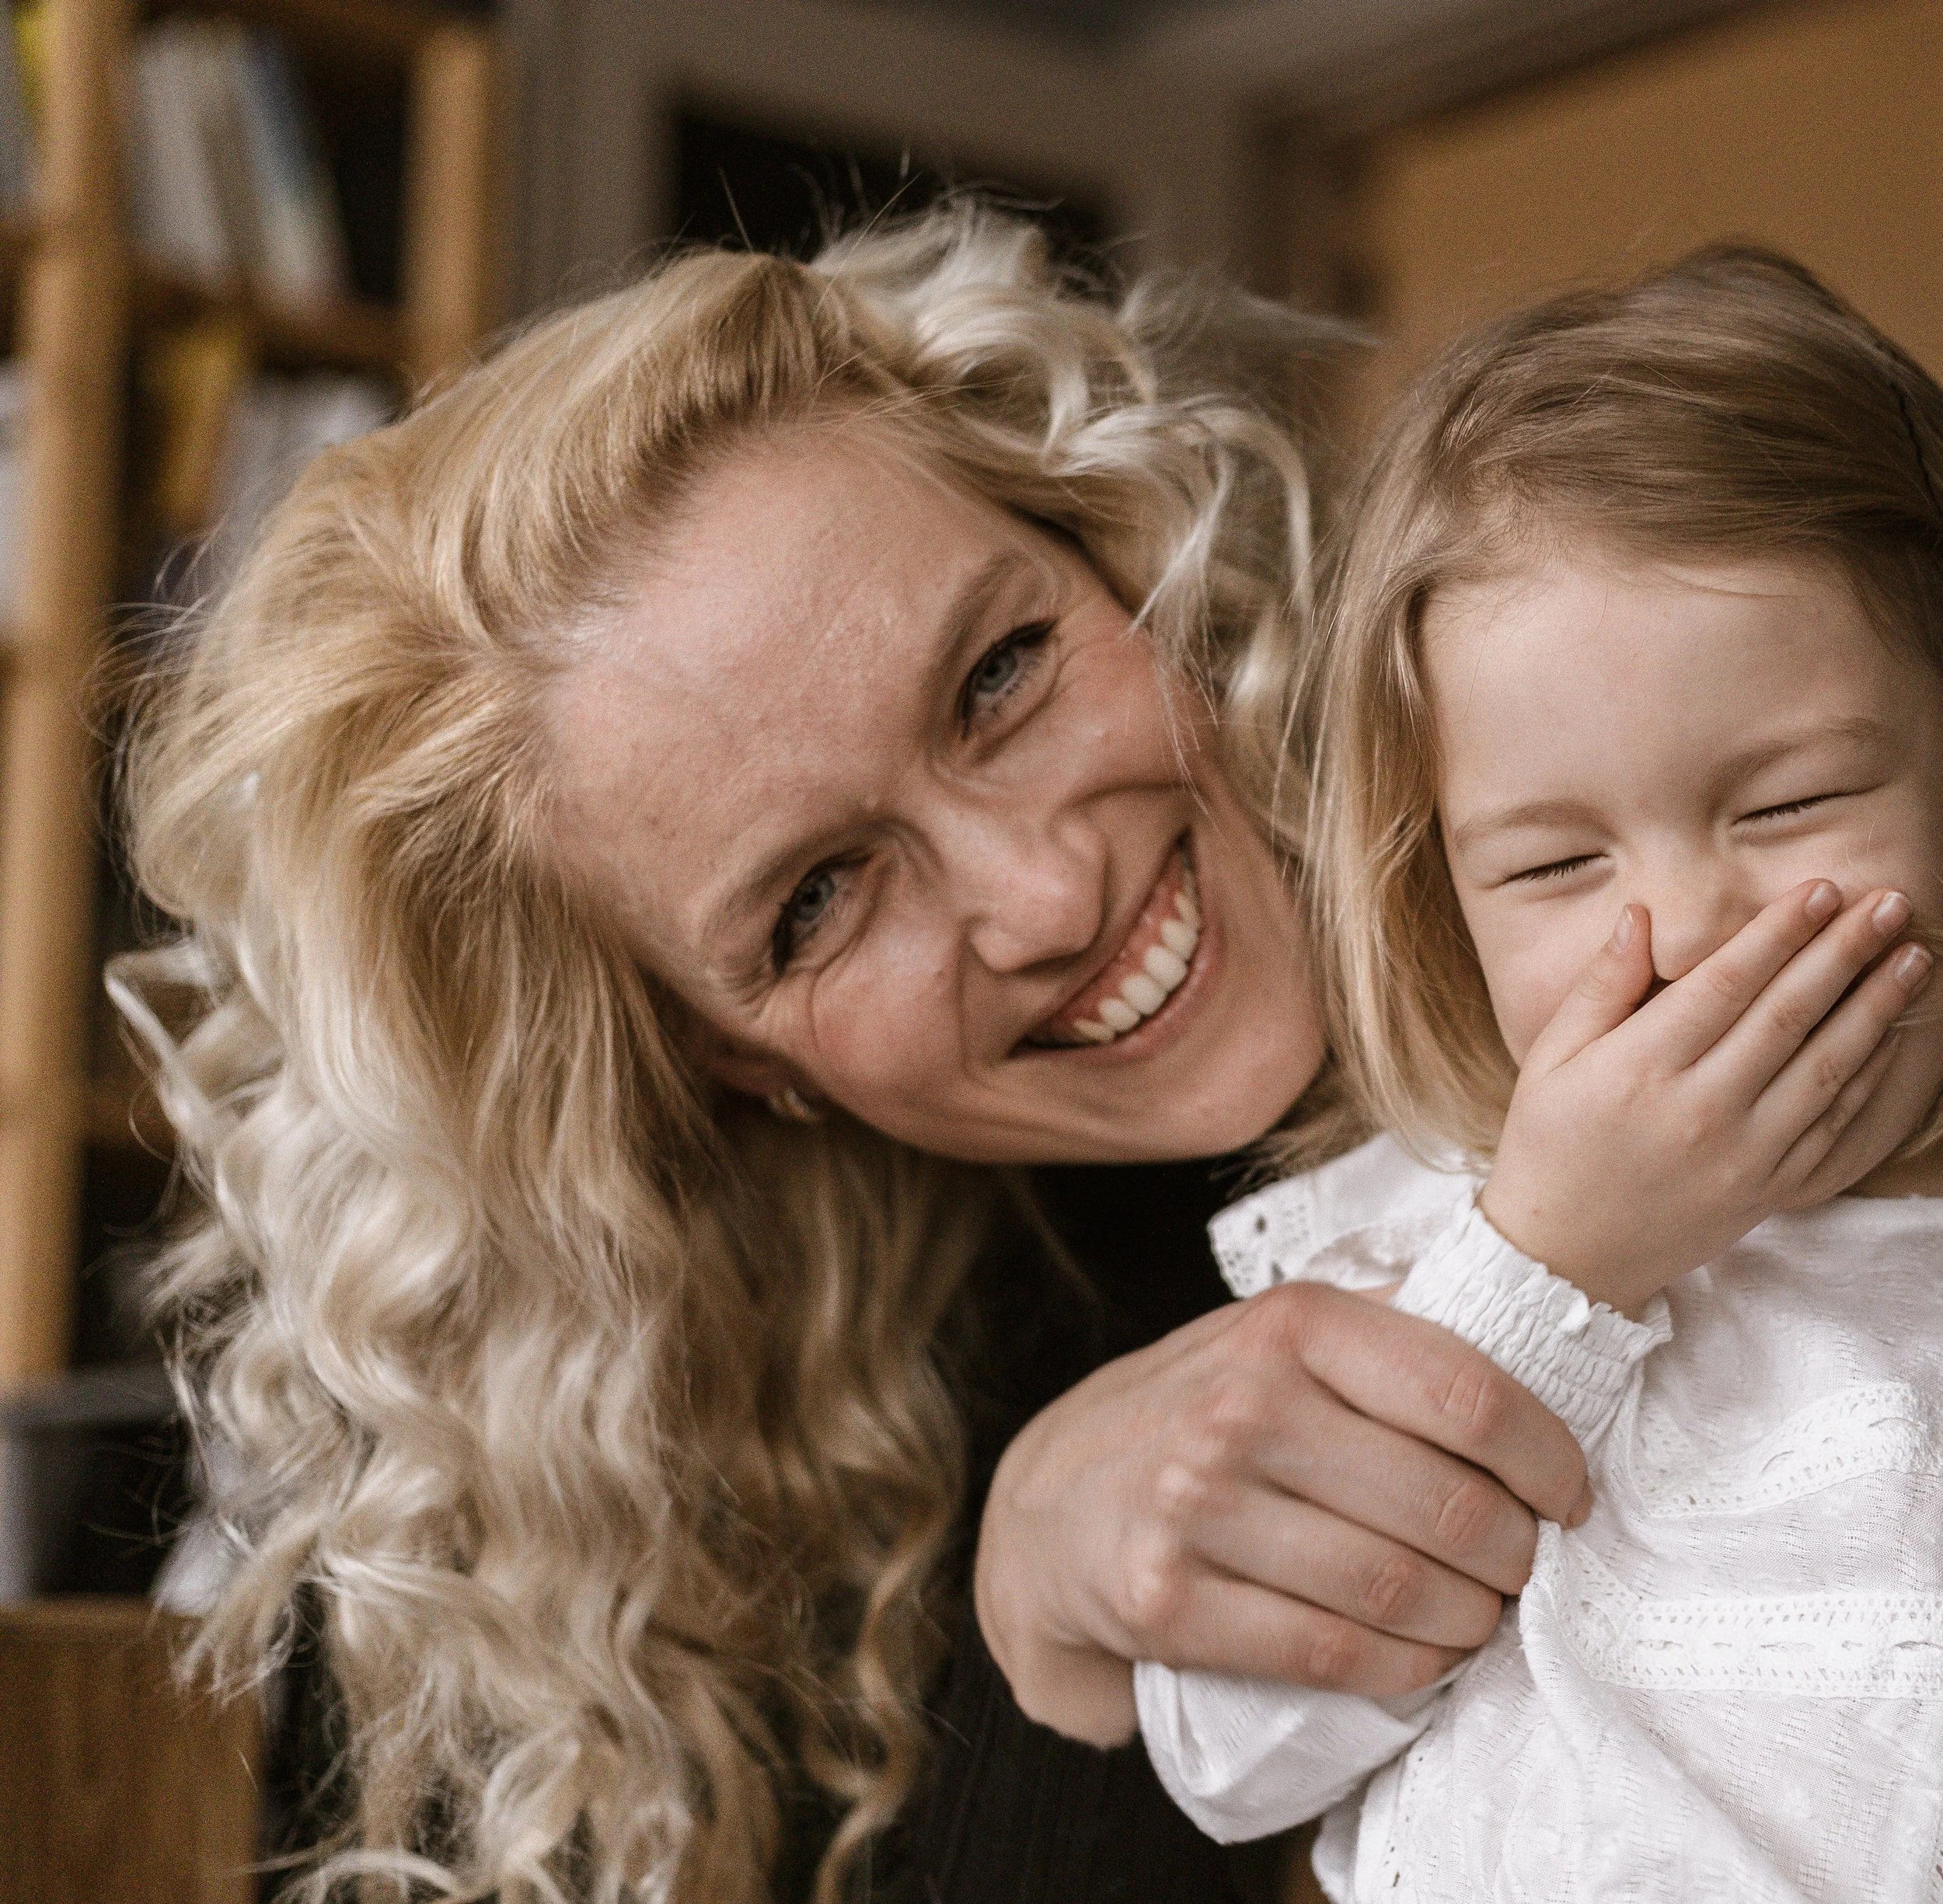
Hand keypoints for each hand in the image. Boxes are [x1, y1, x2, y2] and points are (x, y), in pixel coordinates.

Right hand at [973, 1280, 1587, 1744]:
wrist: (1047, 1509)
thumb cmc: (1192, 1416)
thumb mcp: (1270, 1337)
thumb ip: (1381, 1325)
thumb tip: (1529, 1319)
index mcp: (1285, 1324)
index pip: (1465, 1393)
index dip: (1546, 1457)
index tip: (1569, 1497)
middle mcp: (1238, 1404)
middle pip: (1446, 1504)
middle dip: (1516, 1556)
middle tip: (1524, 1569)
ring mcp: (1195, 1504)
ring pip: (1400, 1587)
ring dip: (1471, 1621)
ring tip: (1480, 1616)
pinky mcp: (1167, 1601)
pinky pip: (1335, 1652)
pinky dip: (1406, 1668)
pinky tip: (1422, 1655)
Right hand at [1481, 880, 1932, 1315]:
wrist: (1567, 1257)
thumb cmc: (1549, 1147)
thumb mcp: (1551, 1060)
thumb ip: (1601, 986)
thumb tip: (1642, 915)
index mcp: (1641, 1068)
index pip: (1728, 982)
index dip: (1780, 931)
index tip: (1820, 889)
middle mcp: (1701, 1108)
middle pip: (1790, 1013)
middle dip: (1844, 951)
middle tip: (1890, 902)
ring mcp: (1745, 1153)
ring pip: (1828, 1065)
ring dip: (1877, 1006)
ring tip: (1912, 956)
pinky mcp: (1771, 1188)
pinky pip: (1836, 1125)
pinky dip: (1872, 1076)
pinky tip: (1892, 1035)